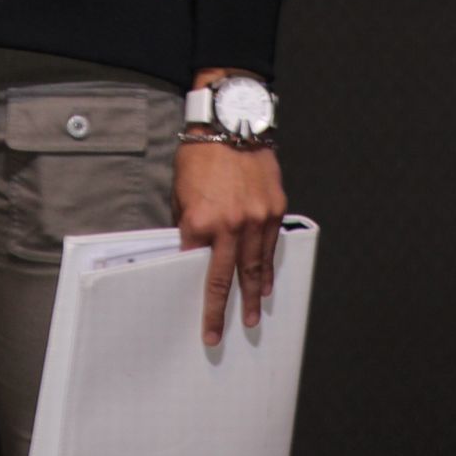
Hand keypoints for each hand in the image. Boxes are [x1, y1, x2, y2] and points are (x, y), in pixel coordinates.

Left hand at [174, 140, 286, 346]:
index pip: (195, 265)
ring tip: (253, 316)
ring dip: (253, 294)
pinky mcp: (275, 208)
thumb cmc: (201, 152)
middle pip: (226, 278)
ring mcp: (256, 218)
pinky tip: (267, 282)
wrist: (232, 121)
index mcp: (200, 221)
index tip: (197, 315)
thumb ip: (188, 222)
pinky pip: (272, 246)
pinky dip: (269, 266)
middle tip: (219, 334)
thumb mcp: (180, 189)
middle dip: (222, 310)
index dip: (196, 288)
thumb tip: (192, 249)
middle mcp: (230, 225)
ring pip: (255, 266)